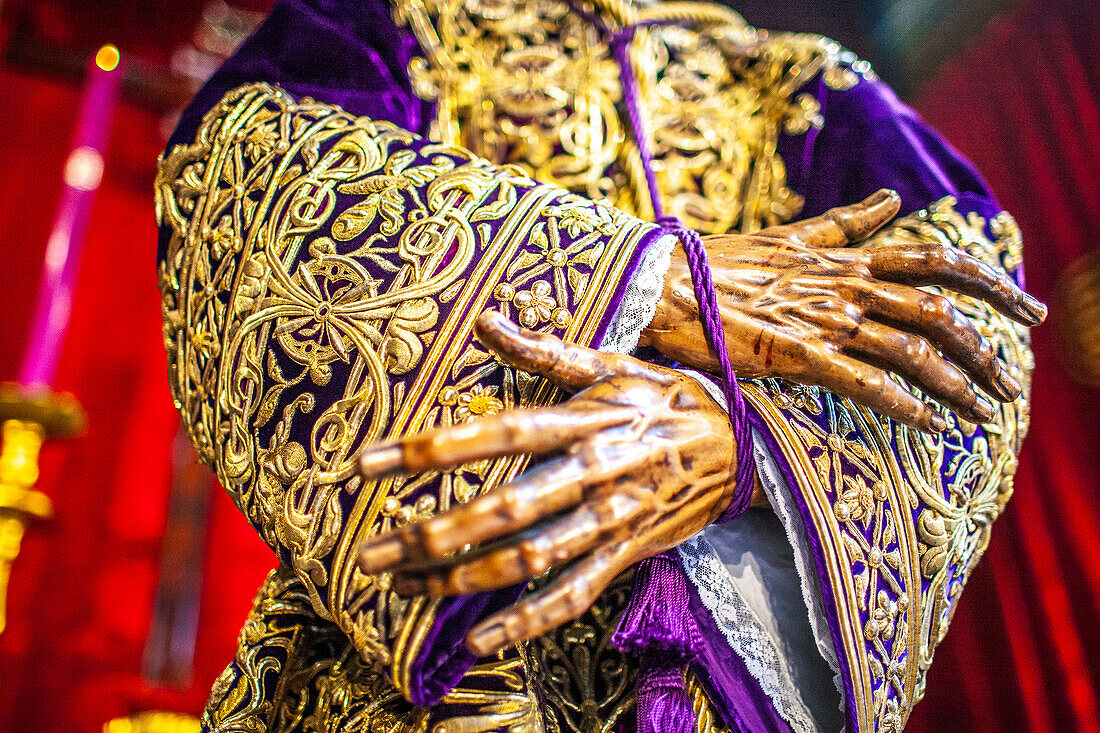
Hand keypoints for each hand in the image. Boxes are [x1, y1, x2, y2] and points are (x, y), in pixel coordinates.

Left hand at [356, 311, 742, 656]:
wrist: (748, 448)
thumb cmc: (669, 399)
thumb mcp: (615, 364)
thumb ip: (544, 351)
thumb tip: (482, 319)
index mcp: (585, 419)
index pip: (498, 432)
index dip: (431, 450)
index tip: (367, 465)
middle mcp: (594, 471)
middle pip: (506, 508)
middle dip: (433, 533)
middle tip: (370, 553)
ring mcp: (612, 518)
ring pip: (533, 557)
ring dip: (464, 578)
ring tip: (404, 589)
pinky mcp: (628, 552)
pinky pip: (576, 593)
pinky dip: (529, 620)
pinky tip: (478, 638)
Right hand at [641, 189, 1047, 430]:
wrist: (663, 282)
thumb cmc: (721, 263)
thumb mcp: (790, 235)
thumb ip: (846, 222)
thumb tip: (893, 199)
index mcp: (846, 259)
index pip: (937, 262)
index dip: (991, 285)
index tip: (1027, 312)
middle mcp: (845, 287)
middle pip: (938, 312)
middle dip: (986, 349)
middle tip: (1012, 383)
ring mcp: (823, 320)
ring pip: (911, 350)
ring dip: (956, 383)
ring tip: (984, 414)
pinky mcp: (794, 354)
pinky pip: (862, 382)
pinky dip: (902, 405)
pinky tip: (928, 426)